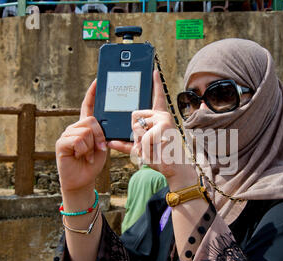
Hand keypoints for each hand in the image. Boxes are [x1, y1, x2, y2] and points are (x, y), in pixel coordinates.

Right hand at [55, 79, 107, 193]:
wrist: (82, 180)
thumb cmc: (93, 163)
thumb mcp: (102, 146)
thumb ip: (103, 134)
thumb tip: (103, 126)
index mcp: (85, 126)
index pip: (88, 106)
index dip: (92, 93)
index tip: (98, 80)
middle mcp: (74, 127)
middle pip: (91, 120)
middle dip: (99, 136)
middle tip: (98, 149)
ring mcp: (67, 134)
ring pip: (85, 131)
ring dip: (91, 146)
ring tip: (87, 155)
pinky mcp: (61, 143)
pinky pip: (78, 140)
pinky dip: (83, 150)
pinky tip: (80, 156)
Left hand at [109, 70, 197, 186]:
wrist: (173, 168)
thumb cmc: (159, 157)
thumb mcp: (139, 149)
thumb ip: (124, 144)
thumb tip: (109, 142)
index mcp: (159, 117)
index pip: (156, 97)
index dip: (155, 84)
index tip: (153, 71)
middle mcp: (163, 115)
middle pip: (134, 117)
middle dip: (136, 134)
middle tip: (149, 144)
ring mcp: (164, 120)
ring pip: (137, 128)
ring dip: (141, 144)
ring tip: (153, 149)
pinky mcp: (163, 128)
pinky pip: (143, 138)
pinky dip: (145, 149)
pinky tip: (155, 152)